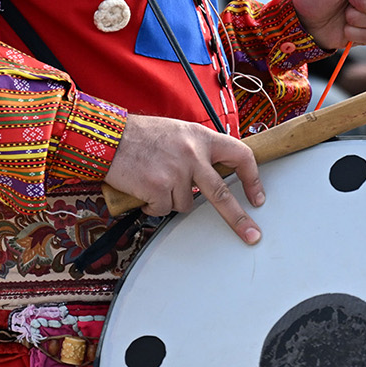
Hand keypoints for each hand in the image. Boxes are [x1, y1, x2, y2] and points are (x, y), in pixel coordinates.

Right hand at [108, 113, 264, 242]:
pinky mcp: (159, 188)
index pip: (240, 155)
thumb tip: (213, 173)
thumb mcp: (178, 132)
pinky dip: (153, 205)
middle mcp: (193, 154)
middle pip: (222, 193)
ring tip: (155, 181)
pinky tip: (144, 189)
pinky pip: (163, 209)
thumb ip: (198, 150)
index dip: (252, 178)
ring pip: (186, 204)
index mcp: (202, 137)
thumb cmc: (141, 135)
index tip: (257, 196)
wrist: (108, 137)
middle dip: (238, 218)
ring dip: (171, 200)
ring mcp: (177, 172)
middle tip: (252, 234)